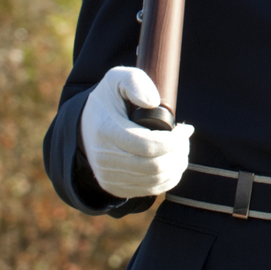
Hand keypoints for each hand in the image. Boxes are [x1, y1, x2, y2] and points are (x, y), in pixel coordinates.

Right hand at [81, 67, 193, 198]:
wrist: (84, 126)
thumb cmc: (108, 100)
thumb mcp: (117, 79)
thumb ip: (135, 82)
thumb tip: (153, 102)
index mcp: (107, 132)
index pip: (149, 146)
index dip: (175, 140)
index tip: (185, 128)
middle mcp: (105, 159)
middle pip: (154, 166)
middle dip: (179, 153)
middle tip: (186, 139)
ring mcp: (108, 177)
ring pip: (154, 181)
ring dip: (176, 166)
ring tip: (182, 150)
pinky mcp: (114, 187)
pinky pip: (149, 190)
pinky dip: (168, 179)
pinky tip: (173, 164)